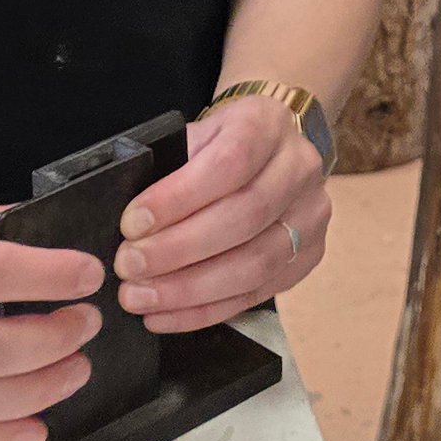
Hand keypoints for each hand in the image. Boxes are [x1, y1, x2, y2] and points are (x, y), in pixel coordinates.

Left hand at [111, 97, 329, 332]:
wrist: (273, 144)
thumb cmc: (224, 141)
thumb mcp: (200, 133)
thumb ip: (171, 166)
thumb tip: (130, 223)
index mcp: (268, 126)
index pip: (230, 163)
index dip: (180, 197)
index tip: (132, 223)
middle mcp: (299, 169)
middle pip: (245, 216)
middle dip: (179, 249)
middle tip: (129, 266)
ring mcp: (310, 216)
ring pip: (255, 264)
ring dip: (190, 289)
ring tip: (140, 297)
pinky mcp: (307, 258)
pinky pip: (255, 295)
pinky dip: (204, 311)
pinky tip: (164, 315)